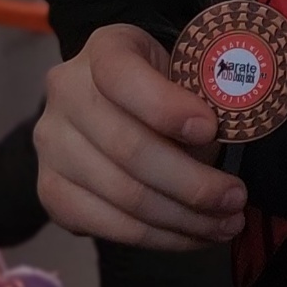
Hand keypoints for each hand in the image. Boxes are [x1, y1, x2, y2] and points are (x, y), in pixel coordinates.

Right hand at [35, 22, 247, 250]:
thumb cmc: (161, 80)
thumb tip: (218, 147)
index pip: (123, 76)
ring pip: (122, 195)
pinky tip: (193, 235)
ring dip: (182, 218)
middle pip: (128, 148)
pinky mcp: (51, 192)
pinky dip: (157, 237)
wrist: (113, 99)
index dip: (166, 107)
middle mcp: (65, 94)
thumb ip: (197, 96)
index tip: (212, 130)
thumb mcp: (181, 67)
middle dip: (191, 182)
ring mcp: (51, 146)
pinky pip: (106, 226)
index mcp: (103, 49)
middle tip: (235, 197)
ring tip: (225, 224)